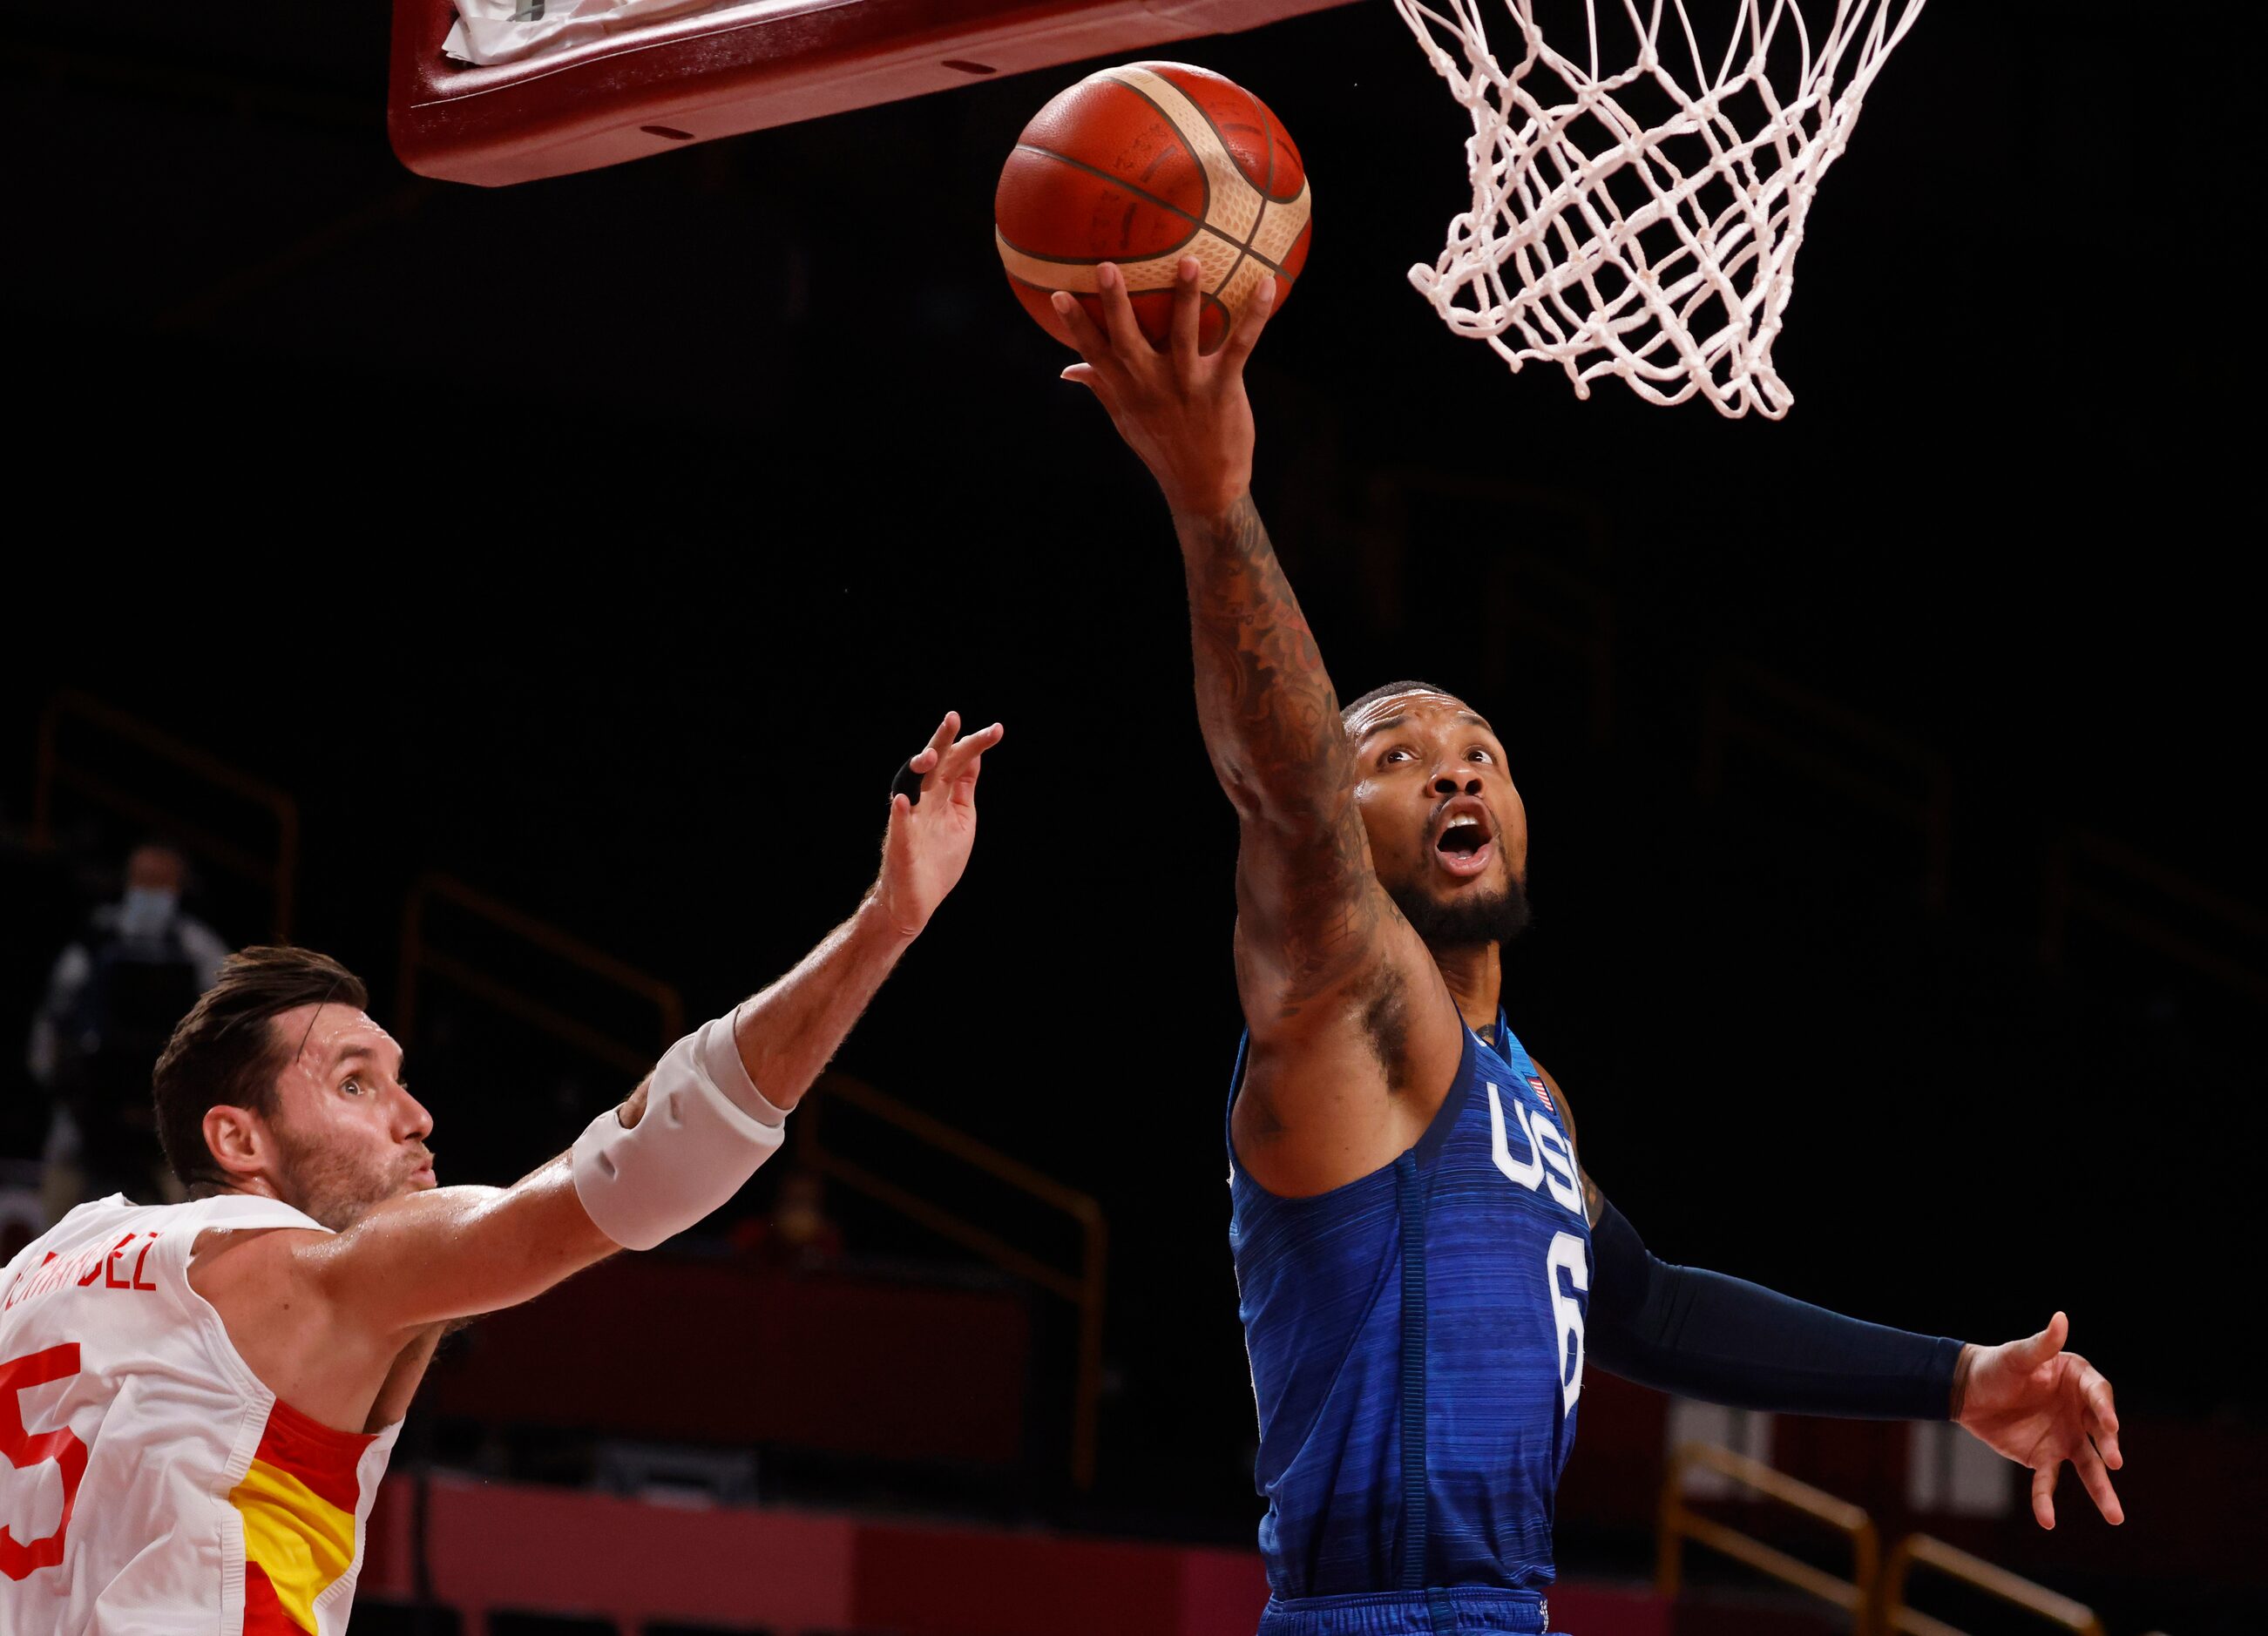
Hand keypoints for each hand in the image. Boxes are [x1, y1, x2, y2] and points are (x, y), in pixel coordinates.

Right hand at [873, 711, 1003, 938]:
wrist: (916, 902)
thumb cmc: (938, 860)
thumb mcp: (961, 818)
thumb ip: (964, 788)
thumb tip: (975, 757)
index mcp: (941, 795)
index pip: (958, 762)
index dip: (975, 745)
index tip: (997, 730)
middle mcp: (924, 801)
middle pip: (933, 765)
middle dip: (942, 741)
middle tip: (953, 717)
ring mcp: (911, 821)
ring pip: (911, 787)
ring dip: (918, 770)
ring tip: (929, 755)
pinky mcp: (901, 845)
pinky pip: (899, 826)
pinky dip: (901, 812)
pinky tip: (904, 799)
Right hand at [1054, 257, 1275, 519]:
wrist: (1205, 488)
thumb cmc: (1163, 449)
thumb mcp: (1126, 422)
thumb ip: (1101, 389)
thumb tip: (1067, 370)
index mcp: (1128, 391)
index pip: (1094, 354)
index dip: (1075, 325)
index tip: (1057, 294)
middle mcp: (1153, 385)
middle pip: (1129, 338)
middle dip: (1117, 302)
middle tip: (1107, 266)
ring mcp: (1188, 385)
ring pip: (1184, 335)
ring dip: (1187, 297)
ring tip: (1189, 261)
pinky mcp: (1223, 387)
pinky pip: (1240, 346)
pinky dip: (1255, 316)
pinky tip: (1265, 285)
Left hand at [1954, 1312, 2122, 1528]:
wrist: (1966, 1390)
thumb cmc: (1995, 1365)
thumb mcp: (2017, 1354)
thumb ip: (2042, 1344)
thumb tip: (2061, 1318)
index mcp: (2078, 1383)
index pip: (2100, 1396)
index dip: (2105, 1410)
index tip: (2110, 1424)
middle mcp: (2079, 1413)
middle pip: (2101, 1434)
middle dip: (2109, 1447)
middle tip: (2114, 1462)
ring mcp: (2065, 1438)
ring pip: (2088, 1467)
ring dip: (2101, 1491)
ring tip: (2116, 1518)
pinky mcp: (2044, 1457)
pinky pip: (2048, 1482)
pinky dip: (2046, 1501)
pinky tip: (2047, 1521)